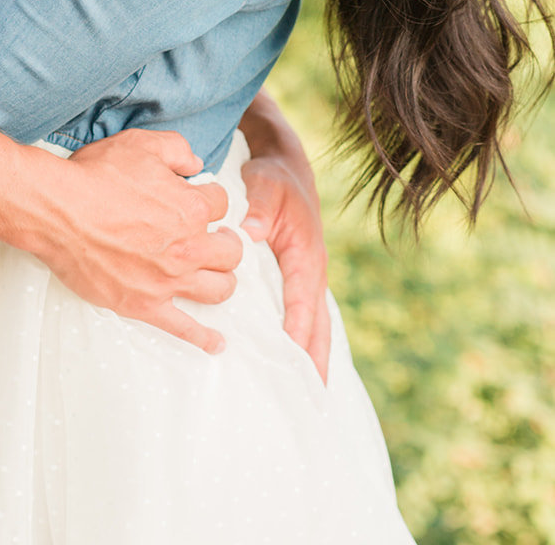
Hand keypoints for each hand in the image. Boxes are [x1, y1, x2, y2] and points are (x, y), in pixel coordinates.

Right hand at [32, 129, 241, 352]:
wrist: (57, 211)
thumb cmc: (95, 175)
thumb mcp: (141, 144)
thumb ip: (177, 149)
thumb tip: (197, 163)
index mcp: (191, 208)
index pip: (221, 204)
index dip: (208, 196)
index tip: (196, 197)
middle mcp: (187, 248)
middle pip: (230, 252)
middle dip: (225, 240)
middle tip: (213, 237)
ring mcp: (168, 280)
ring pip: (219, 288)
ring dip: (223, 278)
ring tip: (214, 272)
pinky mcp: (145, 305)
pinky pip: (184, 328)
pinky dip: (204, 338)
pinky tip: (217, 343)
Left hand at [240, 119, 329, 379]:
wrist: (286, 166)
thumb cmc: (274, 179)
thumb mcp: (264, 186)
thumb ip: (256, 209)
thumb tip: (247, 233)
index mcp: (305, 256)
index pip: (302, 300)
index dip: (297, 330)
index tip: (292, 359)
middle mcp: (311, 273)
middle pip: (318, 325)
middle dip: (316, 361)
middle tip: (313, 400)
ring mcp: (307, 278)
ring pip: (315, 326)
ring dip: (313, 358)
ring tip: (309, 397)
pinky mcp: (297, 279)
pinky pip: (304, 316)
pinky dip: (303, 341)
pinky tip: (291, 365)